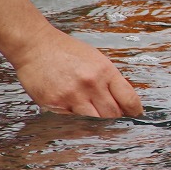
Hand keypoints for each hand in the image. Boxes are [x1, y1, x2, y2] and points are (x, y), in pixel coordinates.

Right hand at [11, 25, 143, 117]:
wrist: (35, 45)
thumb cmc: (66, 51)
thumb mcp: (96, 59)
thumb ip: (109, 80)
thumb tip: (123, 102)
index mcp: (105, 71)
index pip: (129, 99)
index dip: (135, 112)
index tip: (134, 116)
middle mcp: (91, 84)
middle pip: (113, 115)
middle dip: (115, 120)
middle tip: (113, 121)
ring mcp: (72, 95)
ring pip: (94, 122)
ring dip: (97, 124)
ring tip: (95, 121)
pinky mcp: (55, 104)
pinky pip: (73, 123)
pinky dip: (78, 124)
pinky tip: (78, 118)